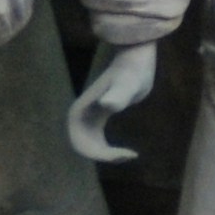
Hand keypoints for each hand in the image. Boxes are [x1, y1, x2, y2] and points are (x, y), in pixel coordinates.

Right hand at [66, 40, 156, 162]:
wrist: (136, 58)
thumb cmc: (132, 69)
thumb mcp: (128, 83)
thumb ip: (118, 94)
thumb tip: (107, 106)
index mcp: (80, 111)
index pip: (78, 143)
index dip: (96, 154)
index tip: (120, 154)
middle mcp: (81, 115)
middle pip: (82, 147)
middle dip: (101, 156)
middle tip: (127, 155)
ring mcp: (90, 116)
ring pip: (89, 146)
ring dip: (106, 155)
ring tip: (129, 154)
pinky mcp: (100, 116)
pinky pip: (98, 141)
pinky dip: (110, 150)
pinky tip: (130, 151)